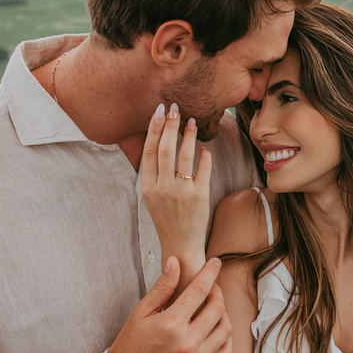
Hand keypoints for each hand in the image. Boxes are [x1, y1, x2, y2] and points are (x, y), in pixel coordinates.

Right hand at [107, 257, 232, 352]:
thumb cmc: (131, 343)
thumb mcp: (141, 312)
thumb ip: (162, 287)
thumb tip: (175, 262)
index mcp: (170, 323)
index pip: (200, 289)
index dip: (210, 272)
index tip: (215, 263)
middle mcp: (186, 343)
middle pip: (217, 308)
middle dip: (217, 292)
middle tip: (212, 287)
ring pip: (225, 329)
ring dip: (223, 314)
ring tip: (213, 308)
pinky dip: (226, 338)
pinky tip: (217, 330)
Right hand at [140, 102, 212, 272]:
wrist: (180, 244)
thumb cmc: (166, 216)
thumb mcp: (151, 195)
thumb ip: (153, 172)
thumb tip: (160, 140)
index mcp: (147, 187)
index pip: (149, 151)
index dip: (154, 128)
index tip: (160, 111)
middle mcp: (162, 188)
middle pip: (165, 149)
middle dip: (170, 125)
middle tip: (176, 108)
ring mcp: (181, 192)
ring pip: (185, 155)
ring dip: (189, 135)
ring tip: (192, 122)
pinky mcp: (200, 196)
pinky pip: (203, 168)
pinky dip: (205, 155)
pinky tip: (205, 148)